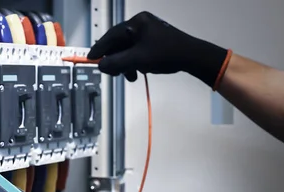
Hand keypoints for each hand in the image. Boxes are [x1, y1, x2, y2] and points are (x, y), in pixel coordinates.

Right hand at [88, 11, 230, 88]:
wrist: (192, 56)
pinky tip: (138, 72)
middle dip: (116, 60)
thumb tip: (100, 66)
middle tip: (115, 73)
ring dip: (125, 64)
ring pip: (127, 49)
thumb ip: (116, 62)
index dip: (100, 49)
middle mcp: (140, 24)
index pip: (111, 36)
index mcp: (136, 23)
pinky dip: (134, 62)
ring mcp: (148, 32)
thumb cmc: (165, 54)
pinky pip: (136, 51)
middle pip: (118, 43)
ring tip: (130, 76)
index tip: (91, 59)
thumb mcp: (137, 59)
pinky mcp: (153, 40)